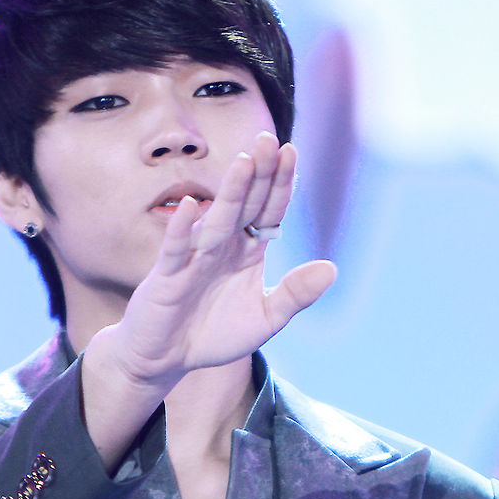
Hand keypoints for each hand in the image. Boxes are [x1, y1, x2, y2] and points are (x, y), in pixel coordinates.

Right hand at [95, 130, 335, 392]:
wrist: (166, 359)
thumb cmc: (212, 334)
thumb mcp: (264, 319)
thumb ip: (295, 295)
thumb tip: (332, 269)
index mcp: (247, 251)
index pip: (268, 210)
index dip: (280, 184)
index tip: (292, 153)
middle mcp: (222, 246)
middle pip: (245, 204)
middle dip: (258, 173)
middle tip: (270, 138)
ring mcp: (194, 258)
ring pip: (217, 220)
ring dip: (230, 192)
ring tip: (244, 161)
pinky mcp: (167, 277)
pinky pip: (177, 250)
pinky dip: (183, 229)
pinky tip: (192, 206)